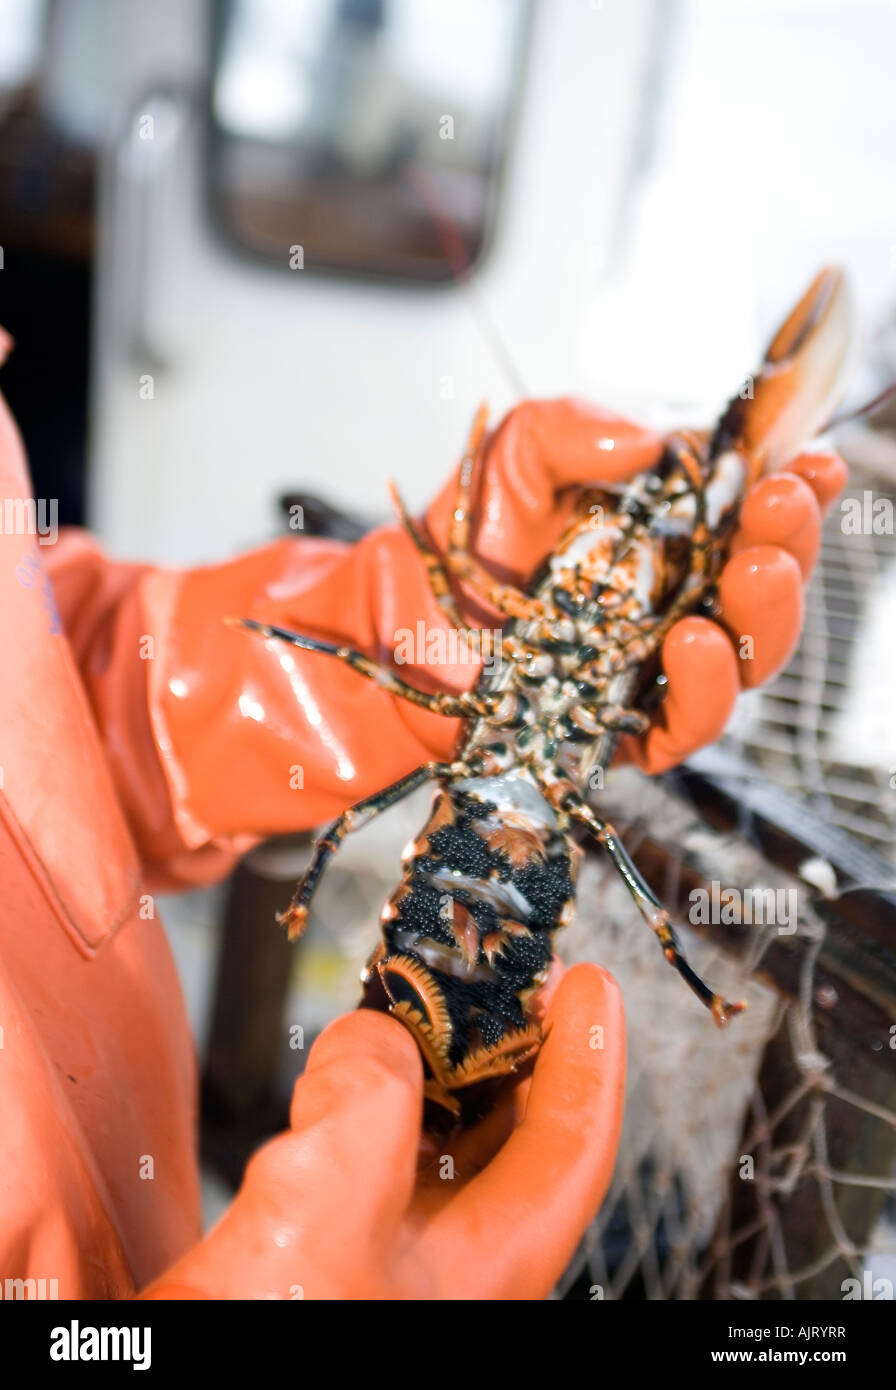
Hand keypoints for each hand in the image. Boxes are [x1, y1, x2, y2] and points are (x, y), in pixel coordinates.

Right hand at [140, 962, 623, 1299]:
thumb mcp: (323, 1210)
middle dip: (511, 1049)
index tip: (589, 983)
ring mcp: (394, 1269)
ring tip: (419, 1008)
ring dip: (436, 1072)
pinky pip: (382, 1165)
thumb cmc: (273, 1341)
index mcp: (489, 1269)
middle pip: (516, 1140)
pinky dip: (374, 1106)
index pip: (573, 1146)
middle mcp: (454, 1271)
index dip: (589, 1055)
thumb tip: (370, 1038)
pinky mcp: (333, 1263)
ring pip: (443, 1149)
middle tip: (501, 981)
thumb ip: (366, 1100)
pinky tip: (341, 1082)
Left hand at [421, 400, 846, 773]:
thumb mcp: (516, 457)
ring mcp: (656, 669)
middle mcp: (679, 604)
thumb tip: (655, 443)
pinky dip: (703, 687)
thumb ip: (575, 428)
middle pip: (765, 587)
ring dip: (765, 614)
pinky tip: (694, 640)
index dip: (793, 489)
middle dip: (789, 543)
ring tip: (754, 571)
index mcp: (672, 538)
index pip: (753, 516)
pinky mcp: (624, 729)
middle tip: (781, 505)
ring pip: (746, 658)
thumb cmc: (468, 541)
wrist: (399, 624)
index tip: (808, 459)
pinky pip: (686, 722)